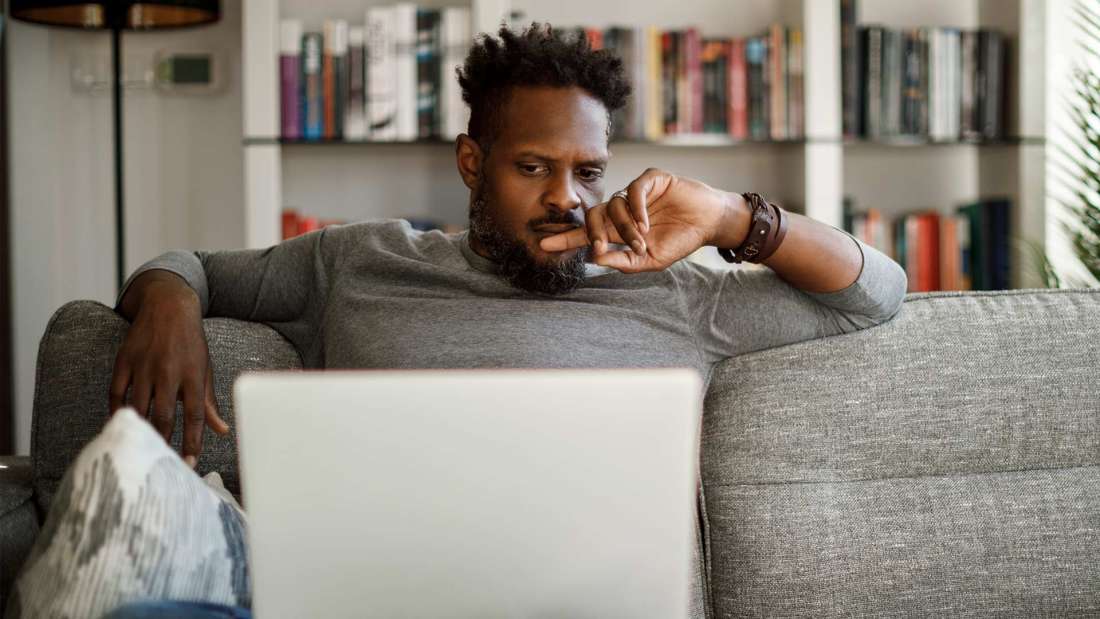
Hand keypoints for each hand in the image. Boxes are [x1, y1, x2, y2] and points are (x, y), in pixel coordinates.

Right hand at [109, 274, 228, 466]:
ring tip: (143, 449)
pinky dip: (118, 412)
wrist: (168, 306)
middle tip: (163, 461)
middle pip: (164, 416)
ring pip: (139, 407)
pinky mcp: (124, 360)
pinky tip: (122, 425)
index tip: (190, 463)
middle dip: (164, 442)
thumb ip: (209, 403)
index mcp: (193, 375)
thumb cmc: (190, 343)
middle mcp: (169, 371)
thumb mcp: (205, 369)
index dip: (193, 442)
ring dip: (141, 430)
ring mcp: (144, 365)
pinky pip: (116, 393)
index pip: (194, 417)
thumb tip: (222, 431)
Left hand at [539, 168, 743, 271]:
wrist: (708, 223)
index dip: (566, 238)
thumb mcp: (651, 260)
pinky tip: (646, 223)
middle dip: (592, 233)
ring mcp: (634, 193)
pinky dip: (636, 208)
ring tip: (642, 240)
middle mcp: (622, 209)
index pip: (586, 233)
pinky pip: (632, 191)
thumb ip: (624, 262)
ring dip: (626, 228)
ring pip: (614, 206)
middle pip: (593, 216)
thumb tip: (595, 258)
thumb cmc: (680, 241)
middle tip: (599, 246)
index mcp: (618, 229)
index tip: (543, 244)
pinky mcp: (650, 180)